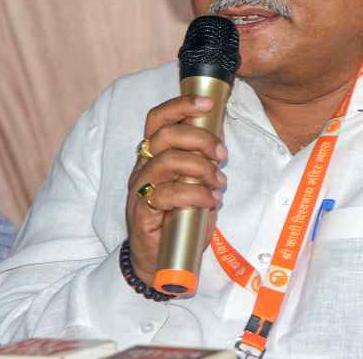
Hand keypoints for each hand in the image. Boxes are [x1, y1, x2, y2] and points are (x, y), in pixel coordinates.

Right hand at [125, 95, 227, 284]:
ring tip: (218, 183)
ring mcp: (140, 188)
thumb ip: (203, 165)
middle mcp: (144, 167)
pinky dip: (196, 194)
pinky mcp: (142, 211)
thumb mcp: (195, 185)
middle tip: (222, 155)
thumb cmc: (179, 218)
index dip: (181, 105)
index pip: (159, 119)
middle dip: (200, 138)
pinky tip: (210, 202)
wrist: (158, 261)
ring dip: (200, 168)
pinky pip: (167, 194)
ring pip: (167, 160)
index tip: (208, 102)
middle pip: (165, 134)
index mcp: (155, 155)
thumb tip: (221, 147)